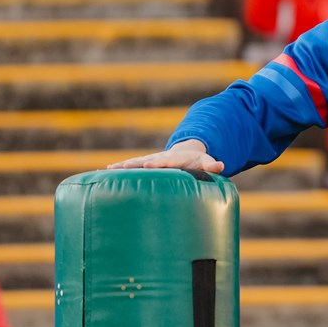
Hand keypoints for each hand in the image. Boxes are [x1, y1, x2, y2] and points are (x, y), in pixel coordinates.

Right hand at [107, 140, 225, 173]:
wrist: (188, 153)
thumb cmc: (198, 162)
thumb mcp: (206, 162)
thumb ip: (212, 165)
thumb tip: (221, 165)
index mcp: (174, 159)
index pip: (165, 161)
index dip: (157, 164)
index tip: (148, 166)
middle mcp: (160, 158)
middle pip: (145, 161)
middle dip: (133, 164)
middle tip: (120, 168)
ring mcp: (151, 161)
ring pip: (135, 163)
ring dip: (123, 166)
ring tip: (108, 170)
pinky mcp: (145, 165)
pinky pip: (131, 167)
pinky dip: (120, 169)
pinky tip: (105, 173)